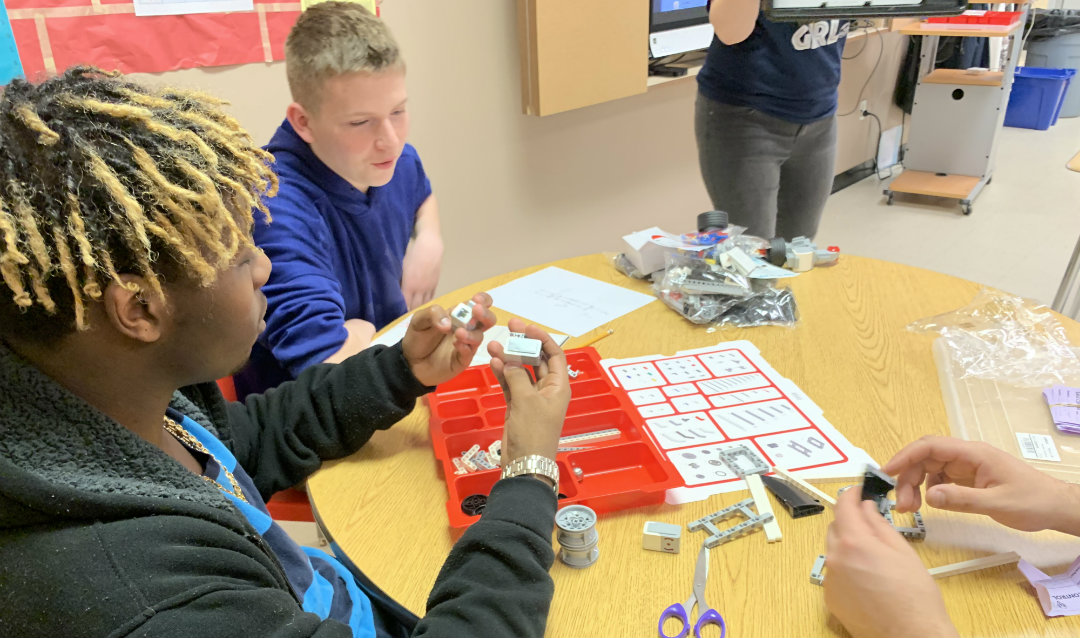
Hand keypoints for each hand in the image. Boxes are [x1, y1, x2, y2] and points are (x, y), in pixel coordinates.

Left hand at [401, 230, 442, 310]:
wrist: (430, 245)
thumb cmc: (412, 252)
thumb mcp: (402, 265)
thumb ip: (400, 280)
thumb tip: (395, 289)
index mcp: (409, 285)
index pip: (404, 304)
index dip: (400, 311)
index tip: (395, 317)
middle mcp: (420, 289)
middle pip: (414, 307)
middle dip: (408, 313)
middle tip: (402, 320)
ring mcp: (429, 287)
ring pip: (424, 304)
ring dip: (418, 310)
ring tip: (413, 316)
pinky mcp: (435, 284)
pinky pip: (431, 298)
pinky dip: (426, 303)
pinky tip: (423, 306)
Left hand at [402, 292, 494, 386]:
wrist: (409, 362)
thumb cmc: (418, 337)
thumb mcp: (419, 320)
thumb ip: (433, 314)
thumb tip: (448, 323)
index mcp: (459, 314)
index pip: (480, 303)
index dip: (483, 300)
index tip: (477, 301)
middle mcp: (467, 328)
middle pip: (488, 320)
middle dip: (485, 314)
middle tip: (476, 311)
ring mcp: (467, 344)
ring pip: (479, 337)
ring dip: (471, 333)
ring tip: (458, 332)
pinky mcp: (462, 360)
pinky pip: (470, 353)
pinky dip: (465, 347)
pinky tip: (457, 345)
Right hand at [488, 319, 569, 470]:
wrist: (525, 462)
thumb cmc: (533, 432)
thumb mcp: (527, 401)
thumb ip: (517, 376)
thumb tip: (508, 360)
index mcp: (559, 386)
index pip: (555, 354)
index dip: (542, 339)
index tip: (527, 327)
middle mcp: (547, 389)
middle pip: (537, 359)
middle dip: (523, 344)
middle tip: (509, 328)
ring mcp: (531, 397)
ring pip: (521, 370)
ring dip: (509, 358)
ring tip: (493, 344)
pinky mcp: (518, 405)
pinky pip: (510, 383)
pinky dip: (502, 373)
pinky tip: (493, 362)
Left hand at [824, 488, 956, 637]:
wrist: (910, 635)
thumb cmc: (914, 599)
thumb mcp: (902, 551)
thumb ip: (879, 524)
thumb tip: (867, 508)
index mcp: (854, 542)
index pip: (843, 506)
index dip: (851, 495)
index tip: (858, 491)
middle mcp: (835, 559)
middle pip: (836, 527)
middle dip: (850, 521)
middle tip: (870, 523)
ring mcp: (830, 580)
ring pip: (835, 551)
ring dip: (849, 546)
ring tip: (875, 558)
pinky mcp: (830, 597)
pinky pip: (835, 573)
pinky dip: (847, 568)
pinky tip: (868, 578)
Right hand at [885, 436, 1079, 533]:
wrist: (1056, 507)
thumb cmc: (1033, 501)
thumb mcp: (998, 503)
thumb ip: (962, 499)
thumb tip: (929, 496)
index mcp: (973, 454)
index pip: (930, 446)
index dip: (906, 456)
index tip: (887, 472)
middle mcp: (966, 456)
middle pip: (925, 458)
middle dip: (908, 477)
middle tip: (902, 504)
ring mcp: (967, 467)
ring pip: (930, 468)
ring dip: (915, 485)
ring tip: (912, 508)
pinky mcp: (968, 479)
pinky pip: (940, 479)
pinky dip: (929, 490)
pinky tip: (929, 504)